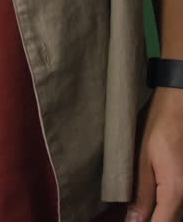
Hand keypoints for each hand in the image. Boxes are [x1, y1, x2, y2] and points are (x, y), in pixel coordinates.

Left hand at [126, 87, 182, 219]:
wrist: (180, 102)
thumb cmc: (159, 124)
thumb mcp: (142, 157)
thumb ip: (140, 193)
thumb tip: (133, 221)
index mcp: (175, 192)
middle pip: (172, 220)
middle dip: (153, 219)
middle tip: (135, 213)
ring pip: (178, 213)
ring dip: (162, 212)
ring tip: (143, 204)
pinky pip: (181, 203)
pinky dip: (169, 205)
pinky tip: (155, 197)